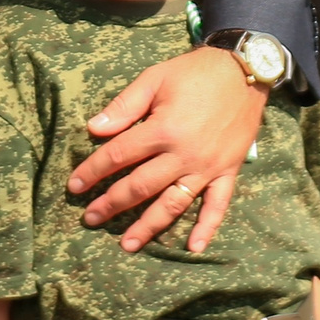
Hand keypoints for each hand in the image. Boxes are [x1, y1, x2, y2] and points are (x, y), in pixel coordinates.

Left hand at [67, 46, 267, 251]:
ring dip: (149, 226)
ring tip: (127, 244)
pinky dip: (207, 228)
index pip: (118, 156)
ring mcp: (207, 167)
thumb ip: (124, 105)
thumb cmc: (196, 73)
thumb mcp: (155, 78)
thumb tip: (94, 128)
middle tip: (90, 218)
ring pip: (173, 204)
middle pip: (140, 186)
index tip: (74, 185)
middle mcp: (183, 155)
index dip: (93, 171)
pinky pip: (217, 205)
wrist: (246, 71)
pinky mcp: (228, 172)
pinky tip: (193, 249)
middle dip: (112, 204)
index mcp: (162, 130)